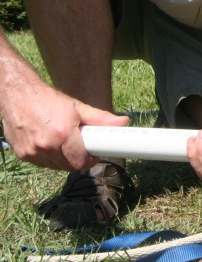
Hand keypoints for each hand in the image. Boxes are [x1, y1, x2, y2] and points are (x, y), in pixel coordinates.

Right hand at [2, 83, 128, 171]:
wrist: (18, 94)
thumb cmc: (48, 100)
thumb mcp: (78, 107)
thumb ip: (101, 118)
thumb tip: (123, 122)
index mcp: (62, 135)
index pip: (81, 162)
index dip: (89, 160)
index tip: (93, 155)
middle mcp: (45, 146)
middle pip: (68, 166)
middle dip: (77, 159)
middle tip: (80, 146)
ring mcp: (31, 152)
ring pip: (55, 166)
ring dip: (62, 159)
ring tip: (63, 142)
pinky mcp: (22, 154)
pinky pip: (42, 163)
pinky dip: (49, 158)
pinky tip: (49, 143)